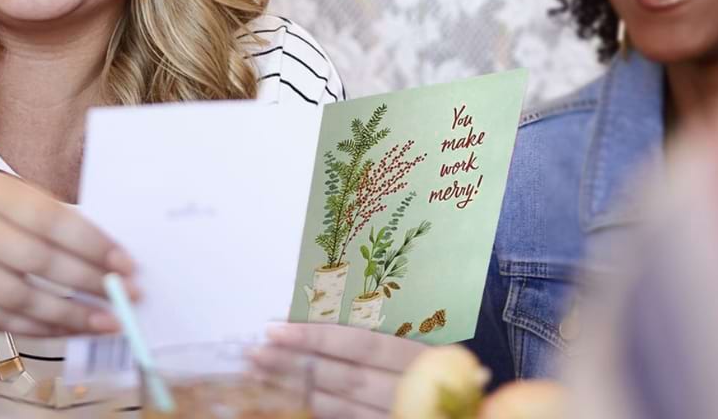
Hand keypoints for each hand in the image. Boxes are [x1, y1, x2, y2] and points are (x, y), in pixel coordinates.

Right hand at [0, 174, 135, 335]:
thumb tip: (110, 255)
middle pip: (40, 262)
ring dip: (71, 315)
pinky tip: (69, 330)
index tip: (127, 264)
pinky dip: (42, 330)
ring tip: (106, 322)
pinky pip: (2, 322)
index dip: (93, 245)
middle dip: (90, 283)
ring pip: (22, 299)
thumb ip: (51, 221)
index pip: (52, 220)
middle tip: (126, 296)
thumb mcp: (9, 204)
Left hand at [254, 323, 424, 418]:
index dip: (317, 337)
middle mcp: (414, 391)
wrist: (462, 408)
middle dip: (295, 364)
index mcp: (423, 357)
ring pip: (339, 406)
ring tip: (260, 373)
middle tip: (255, 353)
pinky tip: (287, 395)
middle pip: (344, 377)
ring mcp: (400, 416)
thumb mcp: (416, 341)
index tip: (275, 329)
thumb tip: (316, 308)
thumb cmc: (437, 366)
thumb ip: (379, 331)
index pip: (362, 344)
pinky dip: (315, 408)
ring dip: (295, 389)